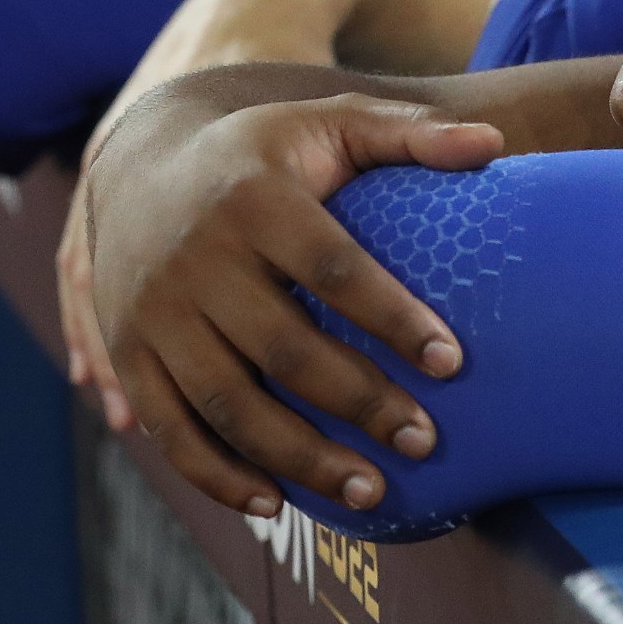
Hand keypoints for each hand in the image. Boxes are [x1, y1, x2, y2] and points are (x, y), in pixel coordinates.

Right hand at [86, 88, 499, 517]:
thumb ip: (407, 132)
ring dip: (300, 457)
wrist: (138, 163)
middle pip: (284, 348)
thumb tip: (492, 142)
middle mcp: (196, 255)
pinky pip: (171, 429)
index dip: (394, 317)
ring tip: (371, 490)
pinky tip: (276, 501)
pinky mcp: (130, 351)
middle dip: (360, 403)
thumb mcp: (327, 122)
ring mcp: (156, 309)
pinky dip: (218, 476)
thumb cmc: (262, 154)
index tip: (451, 362)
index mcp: (253, 195)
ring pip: (229, 403)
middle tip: (423, 441)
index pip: (332, 267)